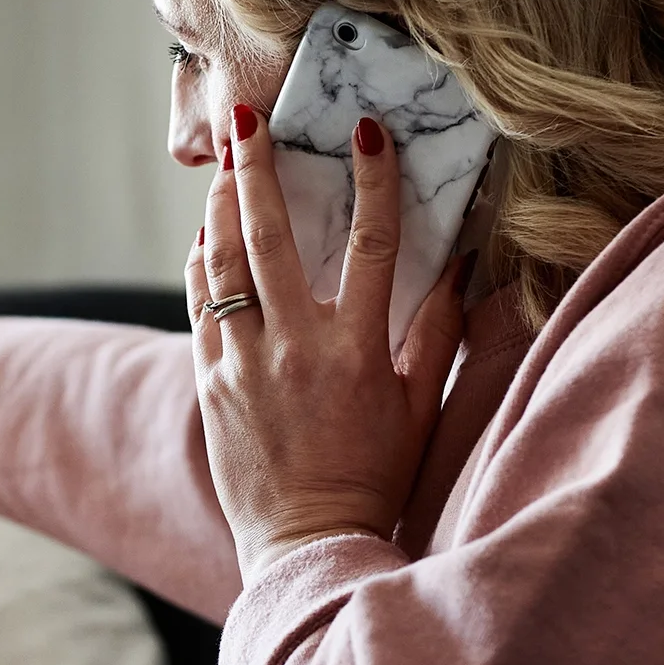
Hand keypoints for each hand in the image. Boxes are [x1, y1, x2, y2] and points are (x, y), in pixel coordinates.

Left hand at [188, 107, 468, 580]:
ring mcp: (243, 363)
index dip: (373, 183)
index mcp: (357, 350)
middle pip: (270, 236)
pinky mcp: (210, 381)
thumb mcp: (422, 405)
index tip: (368, 133)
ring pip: (222, 264)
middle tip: (247, 120)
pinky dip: (203, 263)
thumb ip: (438, 330)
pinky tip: (207, 233)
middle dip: (258, 169)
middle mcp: (294, 348)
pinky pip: (201, 305)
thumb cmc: (377, 475)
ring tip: (225, 163)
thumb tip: (462, 261)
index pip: (370, 244)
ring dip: (222, 206)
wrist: (308, 543)